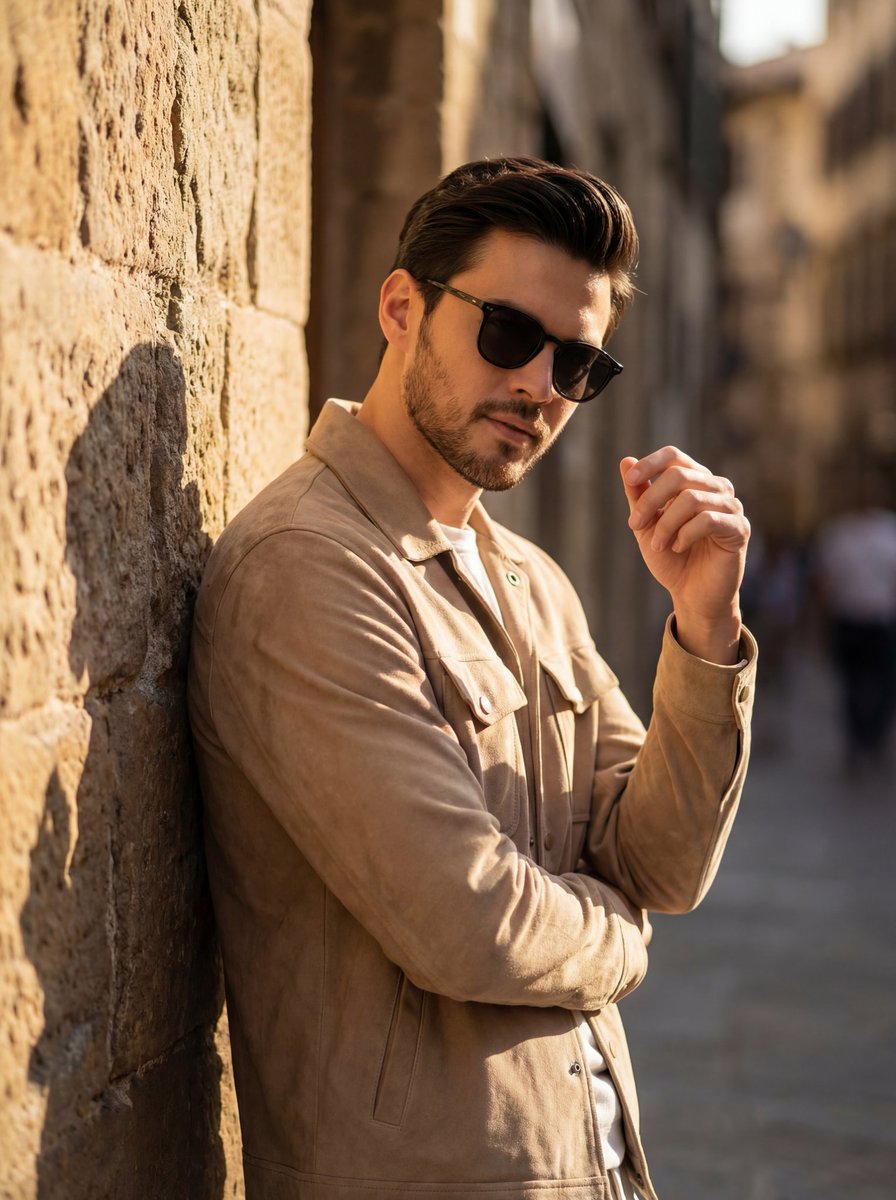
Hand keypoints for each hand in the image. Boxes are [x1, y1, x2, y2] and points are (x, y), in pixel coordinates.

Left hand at [620, 447, 749, 663]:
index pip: (674, 455)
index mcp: (694, 481)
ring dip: (666, 524)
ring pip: (691, 498)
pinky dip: (685, 534)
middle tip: (634, 525)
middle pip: (679, 474)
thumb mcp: (646, 525)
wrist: (691, 595)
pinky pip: (707, 520)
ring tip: (658, 545)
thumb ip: (638, 494)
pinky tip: (677, 548)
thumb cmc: (670, 558)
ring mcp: (730, 506)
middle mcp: (716, 487)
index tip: (631, 480)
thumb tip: (625, 460)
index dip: (650, 463)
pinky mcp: (739, 528)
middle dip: (650, 500)